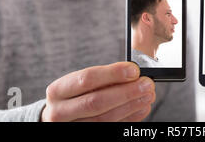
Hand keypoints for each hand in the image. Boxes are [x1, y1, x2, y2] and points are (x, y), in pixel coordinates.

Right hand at [41, 62, 155, 121]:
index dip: (113, 73)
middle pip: (97, 102)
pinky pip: (111, 128)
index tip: (134, 70)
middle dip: (126, 92)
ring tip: (147, 95)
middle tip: (146, 84)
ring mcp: (72, 127)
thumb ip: (102, 78)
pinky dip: (129, 118)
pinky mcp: (85, 136)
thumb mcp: (78, 84)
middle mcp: (59, 112)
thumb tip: (132, 72)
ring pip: (105, 118)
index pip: (87, 79)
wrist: (60, 117)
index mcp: (57, 91)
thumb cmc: (73, 95)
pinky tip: (140, 108)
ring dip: (131, 106)